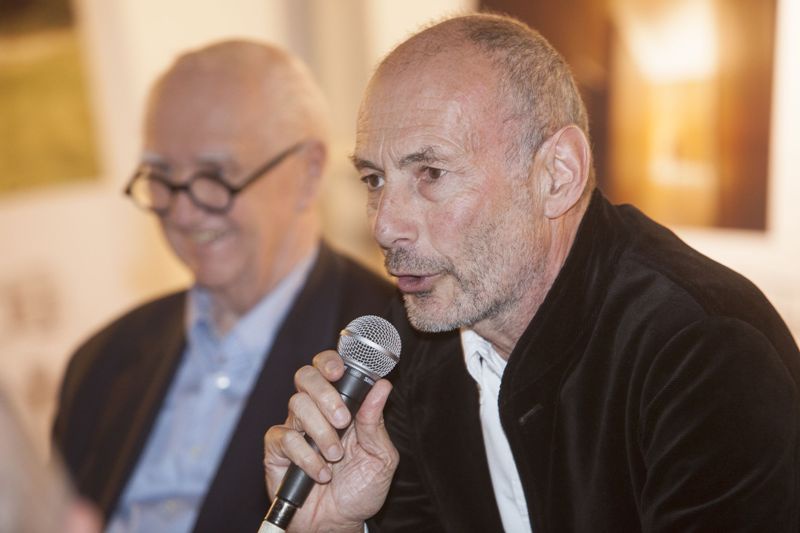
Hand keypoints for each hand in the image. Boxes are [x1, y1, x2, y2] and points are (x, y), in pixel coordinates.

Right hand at [263, 349, 398, 531]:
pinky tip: (321, 473)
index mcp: (341, 406)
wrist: (339, 524)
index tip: (339, 371)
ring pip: (297, 405)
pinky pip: (285, 438)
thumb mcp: (380, 457)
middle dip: (325, 393)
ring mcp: (294, 429)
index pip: (328, 368)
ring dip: (321, 432)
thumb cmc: (360, 489)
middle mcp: (315, 412)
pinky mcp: (277, 451)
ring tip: (335, 457)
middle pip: (305, 377)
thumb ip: (376, 423)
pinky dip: (306, 457)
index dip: (330, 361)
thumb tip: (382, 387)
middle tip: (342, 419)